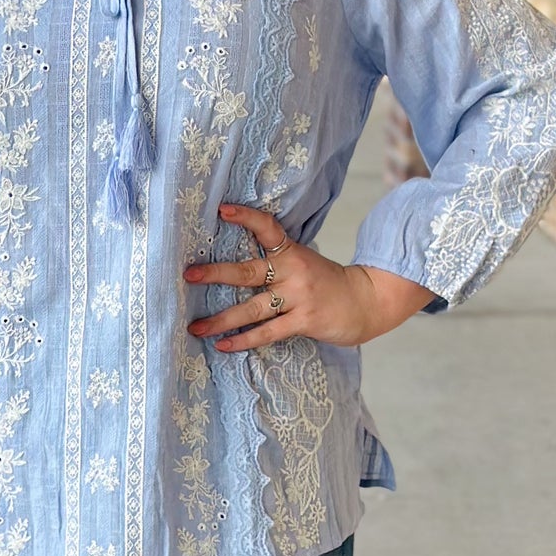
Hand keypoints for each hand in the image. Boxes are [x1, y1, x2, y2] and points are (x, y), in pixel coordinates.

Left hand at [184, 201, 435, 352]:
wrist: (366, 301)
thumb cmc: (325, 282)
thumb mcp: (302, 260)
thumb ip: (274, 260)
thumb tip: (231, 265)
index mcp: (291, 251)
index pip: (266, 228)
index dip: (245, 218)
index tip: (222, 210)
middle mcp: (292, 271)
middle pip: (247, 271)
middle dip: (215, 273)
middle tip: (189, 275)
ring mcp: (298, 297)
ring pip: (252, 308)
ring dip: (221, 319)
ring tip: (195, 327)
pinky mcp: (304, 321)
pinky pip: (268, 331)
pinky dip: (244, 341)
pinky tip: (223, 345)